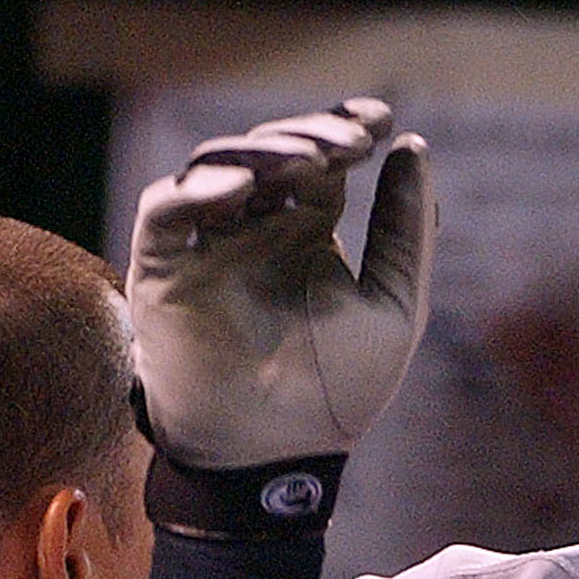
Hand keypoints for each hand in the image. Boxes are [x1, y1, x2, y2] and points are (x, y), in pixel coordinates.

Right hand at [129, 99, 435, 469]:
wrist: (275, 457)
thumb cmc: (338, 393)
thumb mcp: (395, 308)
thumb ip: (405, 232)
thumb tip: (414, 148)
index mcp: (307, 233)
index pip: (322, 160)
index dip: (345, 129)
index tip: (379, 120)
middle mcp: (254, 230)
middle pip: (272, 154)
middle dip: (309, 137)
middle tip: (349, 142)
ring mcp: (207, 245)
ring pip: (219, 167)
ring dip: (261, 153)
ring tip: (305, 157)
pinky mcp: (163, 268)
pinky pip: (167, 210)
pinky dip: (197, 190)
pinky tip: (240, 186)